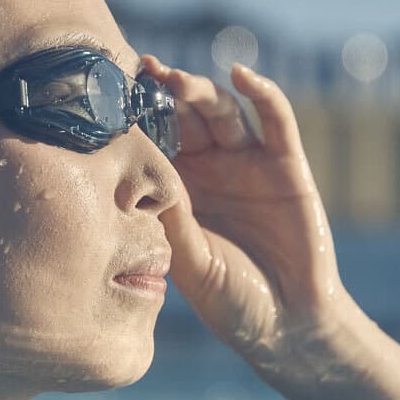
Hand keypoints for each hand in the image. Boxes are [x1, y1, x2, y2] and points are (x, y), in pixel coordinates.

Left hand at [142, 56, 348, 362]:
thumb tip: (146, 180)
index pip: (154, 140)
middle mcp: (210, 168)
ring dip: (200, 91)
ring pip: (222, 112)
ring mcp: (248, 163)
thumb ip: (173, 223)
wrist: (287, 325)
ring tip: (177, 81)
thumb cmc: (230, 301)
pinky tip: (241, 75)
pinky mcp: (286, 164)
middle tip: (141, 74)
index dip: (136, 117)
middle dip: (163, 94)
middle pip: (184, 117)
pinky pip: (276, 120)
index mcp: (177, 189)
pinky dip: (262, 92)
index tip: (111, 95)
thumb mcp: (190, 263)